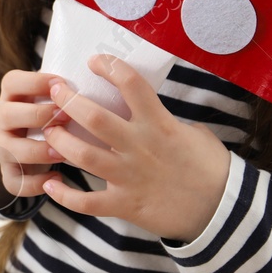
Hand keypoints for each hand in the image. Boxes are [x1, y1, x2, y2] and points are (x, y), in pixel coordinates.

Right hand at [0, 69, 73, 207]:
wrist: (31, 147)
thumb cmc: (55, 116)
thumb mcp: (52, 96)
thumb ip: (67, 88)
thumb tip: (108, 69)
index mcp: (13, 95)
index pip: (12, 81)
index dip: (35, 82)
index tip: (61, 82)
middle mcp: (3, 120)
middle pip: (7, 114)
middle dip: (38, 115)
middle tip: (65, 116)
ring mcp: (3, 148)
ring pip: (12, 150)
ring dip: (39, 150)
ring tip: (63, 152)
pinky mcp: (10, 174)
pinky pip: (16, 181)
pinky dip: (37, 182)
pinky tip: (58, 177)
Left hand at [40, 54, 231, 241]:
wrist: (223, 211)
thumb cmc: (212, 168)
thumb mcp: (195, 134)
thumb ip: (168, 120)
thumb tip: (151, 110)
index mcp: (159, 124)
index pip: (132, 85)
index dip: (110, 67)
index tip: (94, 61)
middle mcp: (139, 147)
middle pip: (95, 118)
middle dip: (68, 102)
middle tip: (54, 92)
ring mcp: (129, 176)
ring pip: (84, 156)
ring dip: (60, 142)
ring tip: (48, 132)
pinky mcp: (125, 204)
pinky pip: (87, 202)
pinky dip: (65, 195)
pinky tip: (51, 184)